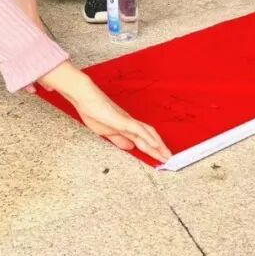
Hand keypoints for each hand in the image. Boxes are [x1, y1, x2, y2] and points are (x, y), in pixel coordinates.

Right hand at [39, 64, 170, 161]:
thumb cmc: (93, 111)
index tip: (160, 157)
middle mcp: (130, 123)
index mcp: (126, 126)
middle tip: (169, 159)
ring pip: (147, 133)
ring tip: (166, 155)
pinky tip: (156, 144)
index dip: (152, 148)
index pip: (143, 139)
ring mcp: (127, 121)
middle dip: (159, 149)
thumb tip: (130, 147)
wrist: (85, 96)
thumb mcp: (106, 131)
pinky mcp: (122, 120)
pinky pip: (138, 130)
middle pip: (149, 136)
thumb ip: (118, 139)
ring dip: (158, 145)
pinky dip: (149, 138)